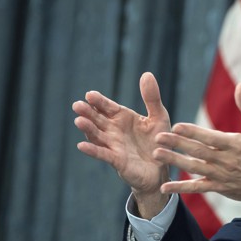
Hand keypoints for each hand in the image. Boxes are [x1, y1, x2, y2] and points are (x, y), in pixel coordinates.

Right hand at [73, 72, 171, 216]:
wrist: (163, 167)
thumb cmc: (159, 141)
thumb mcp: (159, 116)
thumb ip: (151, 98)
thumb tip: (146, 74)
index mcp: (123, 118)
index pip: (107, 107)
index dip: (99, 101)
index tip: (90, 95)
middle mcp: (114, 130)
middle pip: (98, 120)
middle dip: (88, 113)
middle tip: (77, 105)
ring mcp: (114, 146)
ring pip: (97, 136)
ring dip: (87, 129)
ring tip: (79, 121)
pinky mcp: (117, 160)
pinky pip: (103, 154)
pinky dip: (92, 150)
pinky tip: (81, 146)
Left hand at [153, 83, 240, 222]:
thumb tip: (240, 85)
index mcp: (236, 144)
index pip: (211, 137)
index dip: (193, 132)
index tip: (176, 126)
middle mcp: (226, 161)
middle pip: (198, 151)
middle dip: (177, 144)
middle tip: (158, 137)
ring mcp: (221, 176)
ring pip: (194, 167)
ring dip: (174, 161)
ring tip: (156, 154)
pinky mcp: (219, 187)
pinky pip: (198, 188)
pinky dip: (181, 188)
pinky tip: (165, 187)